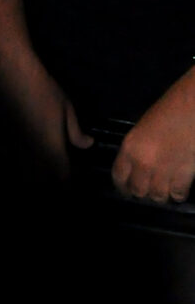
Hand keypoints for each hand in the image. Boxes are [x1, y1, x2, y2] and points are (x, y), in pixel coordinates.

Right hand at [17, 67, 92, 176]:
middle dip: (48, 181)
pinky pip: (8, 160)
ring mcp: (14, 147)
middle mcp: (33, 151)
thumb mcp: (67, 108)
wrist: (13, 76)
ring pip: (23, 172)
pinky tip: (18, 162)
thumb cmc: (43, 90)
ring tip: (38, 174)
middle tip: (55, 178)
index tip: (68, 183)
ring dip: (31, 175)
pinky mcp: (0, 141)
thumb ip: (75, 131)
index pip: (61, 173)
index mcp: (52, 145)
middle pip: (40, 178)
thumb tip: (88, 143)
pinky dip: (15, 164)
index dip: (65, 182)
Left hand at [113, 75, 194, 203]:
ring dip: (162, 194)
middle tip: (151, 188)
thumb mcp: (143, 128)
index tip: (128, 190)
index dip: (123, 187)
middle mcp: (143, 162)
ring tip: (166, 188)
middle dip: (144, 191)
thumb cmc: (172, 108)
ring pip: (158, 196)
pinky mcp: (185, 173)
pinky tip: (180, 188)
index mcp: (129, 148)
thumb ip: (138, 149)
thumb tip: (138, 167)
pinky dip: (178, 193)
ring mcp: (164, 170)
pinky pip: (178, 194)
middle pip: (138, 190)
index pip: (119, 177)